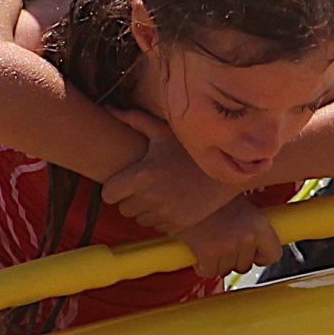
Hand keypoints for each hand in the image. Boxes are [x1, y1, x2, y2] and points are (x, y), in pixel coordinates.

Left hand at [107, 109, 237, 232]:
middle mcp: (151, 197)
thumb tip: (108, 109)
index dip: (114, 188)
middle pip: (123, 209)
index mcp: (142, 175)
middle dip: (129, 199)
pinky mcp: (178, 225)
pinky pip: (158, 226)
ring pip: (140, 219)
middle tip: (143, 186)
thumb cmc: (188, 148)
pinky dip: (162, 217)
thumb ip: (133, 120)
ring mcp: (166, 213)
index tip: (122, 183)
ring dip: (145, 209)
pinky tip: (173, 201)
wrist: (225, 168)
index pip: (108, 194)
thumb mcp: (161, 132)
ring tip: (159, 192)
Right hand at [179, 198, 282, 281]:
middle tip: (221, 241)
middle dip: (233, 259)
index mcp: (259, 223)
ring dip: (216, 261)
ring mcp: (228, 246)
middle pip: (245, 265)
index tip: (251, 252)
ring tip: (208, 241)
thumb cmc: (209, 191)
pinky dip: (201, 265)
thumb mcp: (238, 202)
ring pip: (225, 270)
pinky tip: (197, 250)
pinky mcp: (209, 254)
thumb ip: (249, 222)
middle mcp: (247, 236)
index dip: (259, 255)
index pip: (273, 255)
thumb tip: (254, 240)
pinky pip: (208, 271)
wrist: (182, 188)